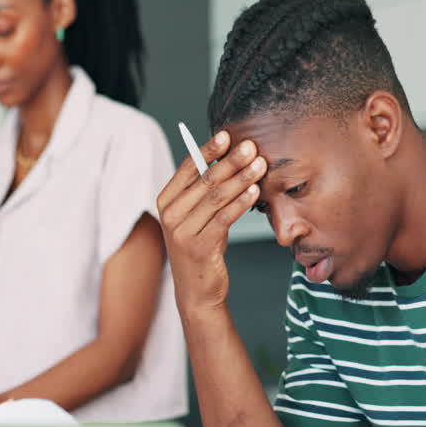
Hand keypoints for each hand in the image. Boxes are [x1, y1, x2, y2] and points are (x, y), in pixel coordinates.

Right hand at [156, 130, 266, 313]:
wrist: (197, 292)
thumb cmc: (202, 249)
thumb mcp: (199, 217)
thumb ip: (206, 192)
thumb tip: (230, 158)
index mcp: (166, 201)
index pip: (187, 168)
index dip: (208, 150)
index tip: (227, 134)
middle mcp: (170, 214)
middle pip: (205, 180)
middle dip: (231, 161)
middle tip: (252, 147)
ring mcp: (181, 231)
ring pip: (216, 197)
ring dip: (241, 179)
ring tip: (260, 166)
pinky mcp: (197, 246)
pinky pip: (223, 218)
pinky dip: (240, 202)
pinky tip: (254, 192)